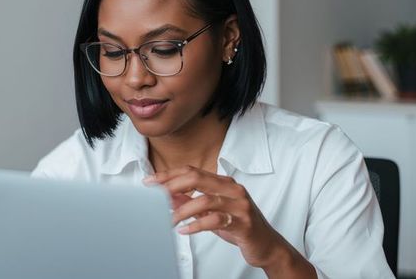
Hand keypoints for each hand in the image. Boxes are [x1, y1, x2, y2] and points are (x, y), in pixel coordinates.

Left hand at [143, 165, 278, 267]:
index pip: (191, 171)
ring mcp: (240, 204)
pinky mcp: (244, 222)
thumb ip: (191, 202)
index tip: (149, 182)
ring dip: (182, 211)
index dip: (168, 175)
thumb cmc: (238, 226)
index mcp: (223, 182)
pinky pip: (216, 220)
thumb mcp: (211, 212)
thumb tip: (168, 196)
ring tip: (169, 221)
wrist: (266, 244)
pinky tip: (185, 230)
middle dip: (172, 186)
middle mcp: (233, 188)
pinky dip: (197, 225)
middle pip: (197, 178)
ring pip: (205, 199)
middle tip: (155, 197)